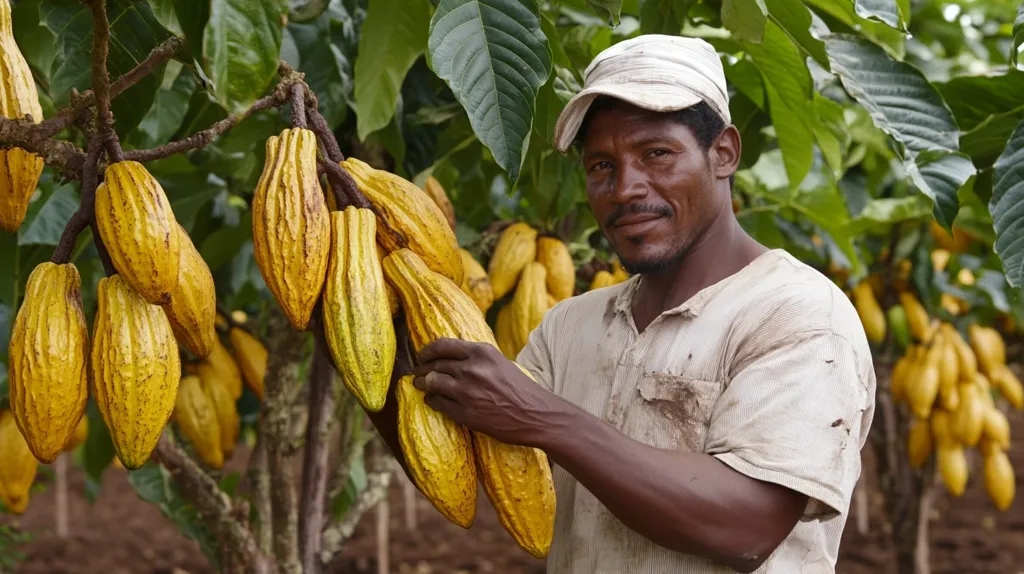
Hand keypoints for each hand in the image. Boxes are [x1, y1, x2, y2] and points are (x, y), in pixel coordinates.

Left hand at [412, 338, 558, 446]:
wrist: (535, 414)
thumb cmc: (520, 388)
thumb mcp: (499, 362)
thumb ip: (475, 358)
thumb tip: (449, 356)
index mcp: (482, 352)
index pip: (442, 345)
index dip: (427, 351)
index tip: (422, 356)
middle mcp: (472, 368)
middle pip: (435, 364)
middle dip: (422, 369)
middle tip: (417, 372)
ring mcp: (467, 391)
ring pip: (432, 383)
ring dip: (422, 384)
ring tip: (419, 385)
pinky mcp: (465, 412)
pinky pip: (438, 403)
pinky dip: (431, 400)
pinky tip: (431, 399)